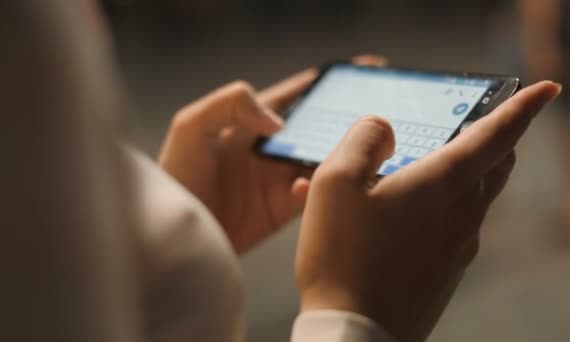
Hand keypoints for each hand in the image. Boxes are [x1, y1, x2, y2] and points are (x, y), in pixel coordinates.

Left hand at [159, 55, 386, 253]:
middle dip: (348, 119)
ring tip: (362, 150)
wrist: (175, 236)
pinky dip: (320, 189)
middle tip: (379, 114)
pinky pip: (314, 195)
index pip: (298, 96)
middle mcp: (272, 148)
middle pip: (319, 127)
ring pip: (324, 161)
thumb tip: (279, 121)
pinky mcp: (283, 209)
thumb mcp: (191, 127)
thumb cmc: (175, 175)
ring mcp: (280, 178)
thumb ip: (230, 104)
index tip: (363, 73)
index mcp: (253, 121)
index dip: (328, 84)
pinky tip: (308, 186)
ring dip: (343, 156)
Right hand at [295, 81, 560, 340]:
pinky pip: (443, 228)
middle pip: (493, 167)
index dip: (523, 107)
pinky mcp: (444, 273)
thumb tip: (384, 129)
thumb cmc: (343, 255)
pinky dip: (424, 211)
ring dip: (443, 178)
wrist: (354, 336)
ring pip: (466, 198)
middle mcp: (463, 215)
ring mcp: (457, 248)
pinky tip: (379, 221)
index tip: (546, 89)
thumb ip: (363, 139)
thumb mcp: (335, 182)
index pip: (498, 133)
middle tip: (474, 127)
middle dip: (492, 140)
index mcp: (444, 184)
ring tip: (391, 178)